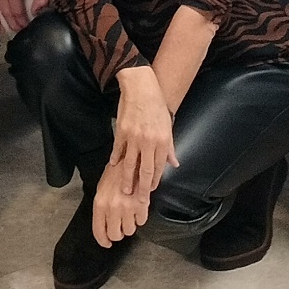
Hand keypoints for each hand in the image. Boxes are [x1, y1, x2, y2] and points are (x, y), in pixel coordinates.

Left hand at [91, 157, 149, 247]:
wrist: (131, 160)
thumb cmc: (115, 173)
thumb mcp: (102, 189)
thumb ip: (102, 208)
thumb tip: (103, 226)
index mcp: (100, 203)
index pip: (99, 230)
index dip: (103, 240)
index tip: (106, 243)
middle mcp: (112, 207)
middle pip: (116, 234)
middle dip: (118, 233)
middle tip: (119, 227)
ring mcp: (127, 207)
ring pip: (130, 230)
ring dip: (129, 224)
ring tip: (129, 212)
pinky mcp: (141, 205)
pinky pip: (141, 221)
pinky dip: (140, 217)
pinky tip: (137, 207)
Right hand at [103, 64, 177, 229]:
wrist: (142, 87)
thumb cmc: (156, 106)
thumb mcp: (167, 127)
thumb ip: (170, 147)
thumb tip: (174, 164)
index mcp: (162, 141)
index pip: (158, 168)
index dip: (153, 182)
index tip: (149, 193)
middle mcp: (149, 141)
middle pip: (145, 170)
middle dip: (141, 188)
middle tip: (137, 201)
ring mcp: (134, 137)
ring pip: (130, 163)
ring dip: (127, 179)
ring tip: (124, 190)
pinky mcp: (122, 132)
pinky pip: (118, 150)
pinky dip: (116, 160)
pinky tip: (114, 168)